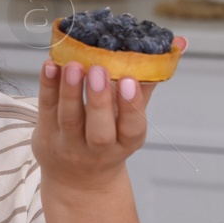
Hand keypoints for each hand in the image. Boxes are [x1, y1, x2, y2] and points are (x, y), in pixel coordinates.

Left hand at [32, 37, 185, 194]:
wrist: (78, 179)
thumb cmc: (110, 138)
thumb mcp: (132, 117)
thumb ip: (149, 80)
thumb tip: (177, 43)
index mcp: (126, 142)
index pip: (131, 128)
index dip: (130, 106)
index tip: (130, 80)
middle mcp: (98, 148)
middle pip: (99, 129)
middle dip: (99, 99)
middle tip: (98, 69)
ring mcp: (69, 143)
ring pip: (69, 118)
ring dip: (70, 91)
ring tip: (72, 65)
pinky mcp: (46, 134)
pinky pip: (46, 109)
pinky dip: (47, 86)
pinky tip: (50, 65)